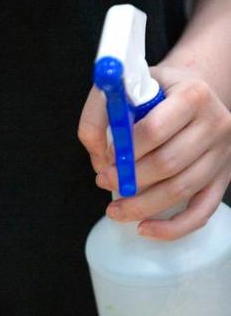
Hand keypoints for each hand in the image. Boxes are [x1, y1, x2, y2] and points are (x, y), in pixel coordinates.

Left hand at [78, 65, 230, 239]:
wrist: (194, 94)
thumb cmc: (156, 92)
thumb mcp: (127, 86)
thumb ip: (101, 113)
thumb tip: (98, 156)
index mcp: (193, 95)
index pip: (155, 129)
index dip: (126, 149)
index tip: (105, 159)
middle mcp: (216, 124)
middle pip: (169, 163)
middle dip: (130, 179)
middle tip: (103, 181)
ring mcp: (223, 154)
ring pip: (182, 189)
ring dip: (143, 206)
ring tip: (114, 210)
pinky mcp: (223, 178)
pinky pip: (202, 211)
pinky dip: (173, 227)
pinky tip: (145, 228)